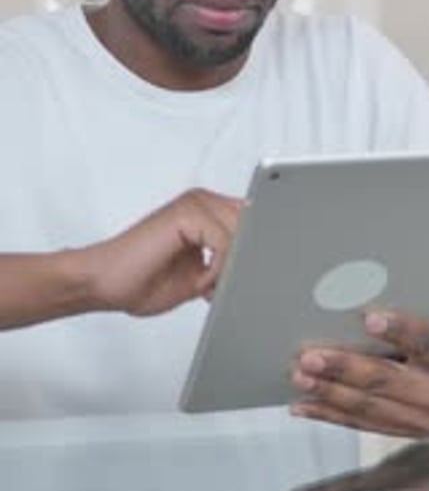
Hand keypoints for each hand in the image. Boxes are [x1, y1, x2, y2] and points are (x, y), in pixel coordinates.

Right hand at [79, 188, 242, 315]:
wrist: (104, 282)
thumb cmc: (143, 279)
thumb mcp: (200, 276)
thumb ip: (227, 267)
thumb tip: (257, 274)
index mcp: (208, 211)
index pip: (254, 222)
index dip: (261, 249)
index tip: (258, 277)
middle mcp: (202, 201)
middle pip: (254, 225)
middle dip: (249, 260)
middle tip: (230, 289)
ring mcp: (194, 203)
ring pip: (243, 232)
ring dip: (233, 267)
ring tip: (210, 287)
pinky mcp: (186, 213)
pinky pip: (225, 241)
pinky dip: (219, 269)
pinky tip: (199, 284)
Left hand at [290, 311, 428, 436]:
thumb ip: (406, 326)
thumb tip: (354, 308)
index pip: (423, 341)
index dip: (397, 328)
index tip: (369, 317)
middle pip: (385, 379)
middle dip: (343, 368)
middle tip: (309, 356)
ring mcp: (418, 420)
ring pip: (367, 406)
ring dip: (327, 392)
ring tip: (299, 377)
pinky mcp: (401, 433)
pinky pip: (359, 424)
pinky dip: (327, 414)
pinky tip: (302, 405)